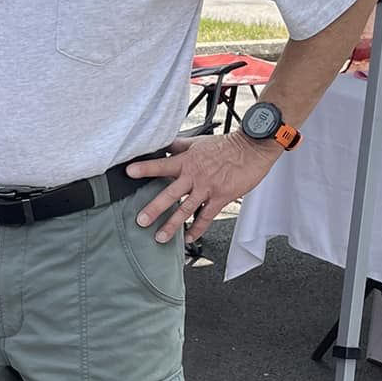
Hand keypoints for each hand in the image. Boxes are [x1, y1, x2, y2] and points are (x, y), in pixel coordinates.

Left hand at [126, 133, 280, 243]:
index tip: (129, 173)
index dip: (145, 168)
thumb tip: (163, 143)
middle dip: (154, 208)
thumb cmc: (226, 145)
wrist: (253, 148)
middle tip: (140, 221)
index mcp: (187, 161)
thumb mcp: (199, 142)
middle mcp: (195, 176)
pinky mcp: (221, 197)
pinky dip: (197, 228)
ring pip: (186, 209)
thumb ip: (179, 145)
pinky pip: (206, 216)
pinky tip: (189, 238)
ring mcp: (208, 188)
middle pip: (170, 194)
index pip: (162, 164)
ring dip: (172, 225)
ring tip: (160, 237)